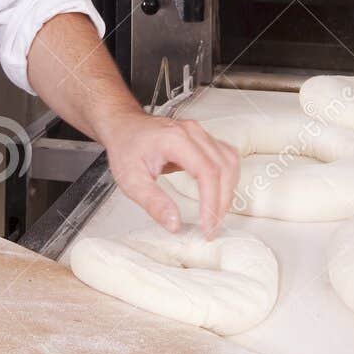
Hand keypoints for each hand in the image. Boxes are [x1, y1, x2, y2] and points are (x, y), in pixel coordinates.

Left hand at [98, 112, 240, 235]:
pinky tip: (219, 194)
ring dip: (227, 191)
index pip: (206, 171)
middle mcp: (192, 132)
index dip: (211, 200)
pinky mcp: (204, 139)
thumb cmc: (125, 148)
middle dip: (221, 202)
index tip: (206, 225)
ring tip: (215, 215)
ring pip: (229, 162)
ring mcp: (200, 133)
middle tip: (211, 227)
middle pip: (223, 167)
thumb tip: (174, 224)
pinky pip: (226, 157)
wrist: (124, 125)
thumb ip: (153, 203)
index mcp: (175, 139)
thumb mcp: (131, 180)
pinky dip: (227, 178)